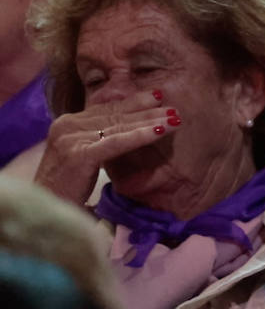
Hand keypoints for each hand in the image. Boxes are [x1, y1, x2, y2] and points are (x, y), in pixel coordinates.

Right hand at [35, 91, 181, 204]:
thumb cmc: (67, 189)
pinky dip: (141, 136)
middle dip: (147, 111)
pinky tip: (160, 132)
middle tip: (174, 108)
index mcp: (67, 124)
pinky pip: (116, 142)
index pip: (106, 109)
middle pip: (115, 115)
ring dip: (151, 122)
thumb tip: (129, 125)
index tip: (156, 97)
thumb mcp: (83, 156)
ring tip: (175, 119)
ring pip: (119, 127)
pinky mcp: (78, 154)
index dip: (133, 102)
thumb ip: (99, 138)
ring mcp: (70, 138)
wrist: (45, 211)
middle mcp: (66, 125)